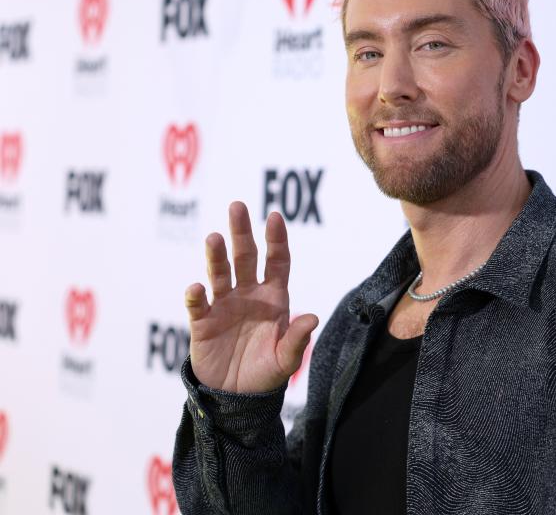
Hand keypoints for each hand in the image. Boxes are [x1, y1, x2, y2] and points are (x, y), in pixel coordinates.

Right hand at [183, 202, 318, 393]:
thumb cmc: (266, 374)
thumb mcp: (286, 359)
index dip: (276, 239)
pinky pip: (199, 305)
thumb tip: (312, 317)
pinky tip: (197, 288)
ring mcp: (224, 305)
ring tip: (214, 238)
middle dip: (241, 232)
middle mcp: (248, 294)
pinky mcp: (203, 322)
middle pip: (245, 257)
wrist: (237, 397)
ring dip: (216, 256)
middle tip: (237, 206)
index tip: (274, 216)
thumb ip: (297, 339)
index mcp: (273, 298)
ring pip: (219, 273)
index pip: (277, 261)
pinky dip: (196, 296)